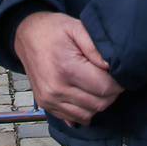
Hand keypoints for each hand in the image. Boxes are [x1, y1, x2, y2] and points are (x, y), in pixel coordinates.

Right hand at [15, 11, 121, 126]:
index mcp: (66, 68)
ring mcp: (49, 100)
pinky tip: (85, 94)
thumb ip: (95, 47)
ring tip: (97, 85)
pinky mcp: (46, 105)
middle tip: (110, 79)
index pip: (104, 88)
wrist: (26, 35)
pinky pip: (74, 118)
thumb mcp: (76, 27)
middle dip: (111, 94)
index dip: (118, 83)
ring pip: (88, 115)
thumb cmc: (53, 29)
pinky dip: (84, 110)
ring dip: (98, 103)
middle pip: (98, 104)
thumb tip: (111, 67)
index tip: (120, 74)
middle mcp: (56, 89)